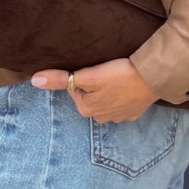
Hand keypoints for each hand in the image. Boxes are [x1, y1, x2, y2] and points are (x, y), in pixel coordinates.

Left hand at [30, 57, 157, 122]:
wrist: (153, 78)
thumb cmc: (119, 75)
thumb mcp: (87, 75)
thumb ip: (60, 79)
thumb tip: (34, 80)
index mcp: (86, 110)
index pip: (74, 88)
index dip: (82, 75)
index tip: (95, 69)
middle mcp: (100, 119)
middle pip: (89, 96)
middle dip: (94, 84)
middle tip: (107, 72)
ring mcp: (118, 118)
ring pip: (105, 100)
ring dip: (108, 90)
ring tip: (118, 78)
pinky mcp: (133, 113)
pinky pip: (121, 103)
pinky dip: (122, 95)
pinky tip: (128, 86)